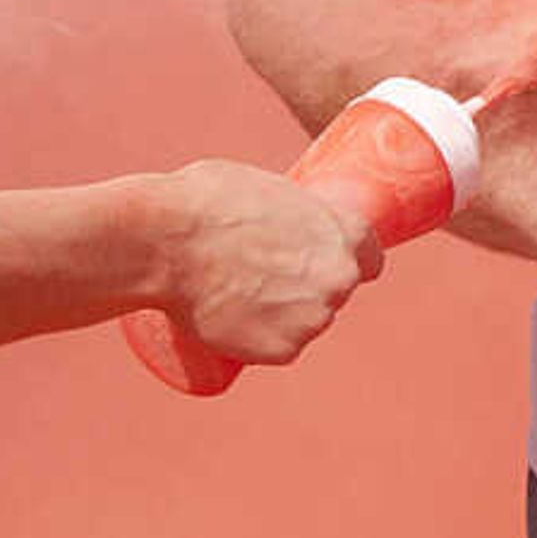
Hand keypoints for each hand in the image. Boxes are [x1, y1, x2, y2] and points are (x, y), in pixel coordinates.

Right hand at [155, 157, 382, 367]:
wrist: (166, 244)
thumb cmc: (204, 203)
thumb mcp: (259, 186)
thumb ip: (281, 206)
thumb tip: (275, 212)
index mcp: (343, 232)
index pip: (370, 257)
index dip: (349, 260)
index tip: (326, 264)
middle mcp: (340, 278)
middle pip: (336, 292)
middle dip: (310, 289)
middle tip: (266, 281)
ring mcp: (313, 319)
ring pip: (307, 324)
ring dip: (285, 320)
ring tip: (240, 301)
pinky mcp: (282, 351)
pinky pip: (278, 349)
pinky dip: (260, 344)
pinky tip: (235, 327)